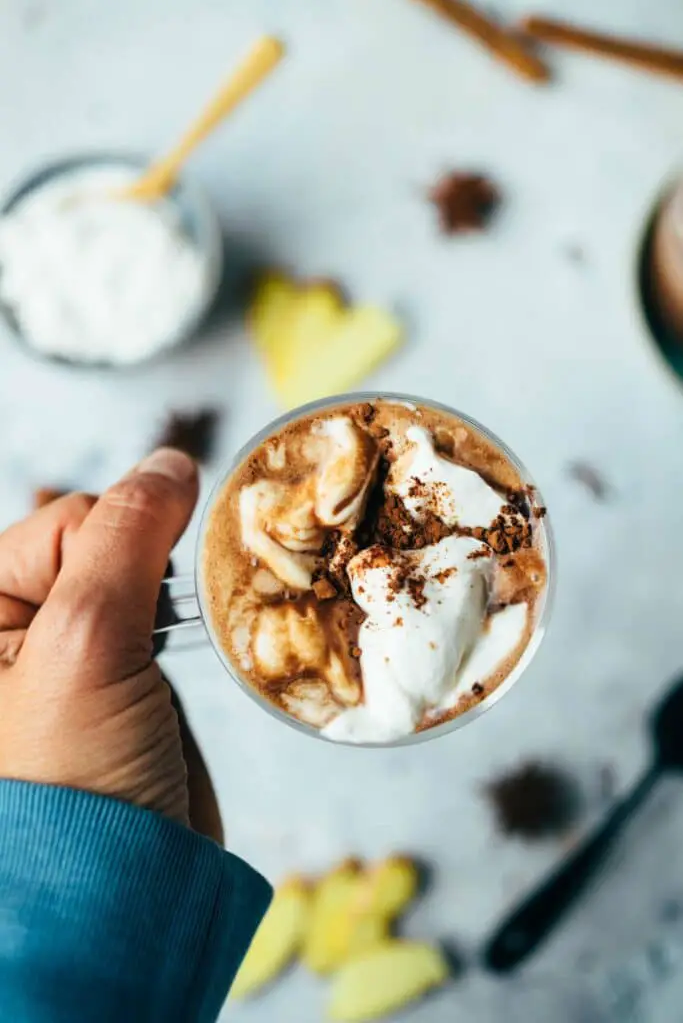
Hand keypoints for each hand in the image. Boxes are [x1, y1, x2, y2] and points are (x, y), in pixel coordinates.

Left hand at [0, 449, 198, 825]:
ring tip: (175, 648)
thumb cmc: (71, 783)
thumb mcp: (84, 643)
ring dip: (177, 596)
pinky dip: (187, 624)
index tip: (148, 601)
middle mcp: (17, 628)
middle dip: (153, 569)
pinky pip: (160, 619)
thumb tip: (170, 463)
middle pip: (108, 543)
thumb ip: (124, 537)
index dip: (121, 544)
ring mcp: (71, 655)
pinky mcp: (118, 681)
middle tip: (155, 633)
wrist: (117, 892)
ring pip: (143, 579)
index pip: (67, 521)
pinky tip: (193, 651)